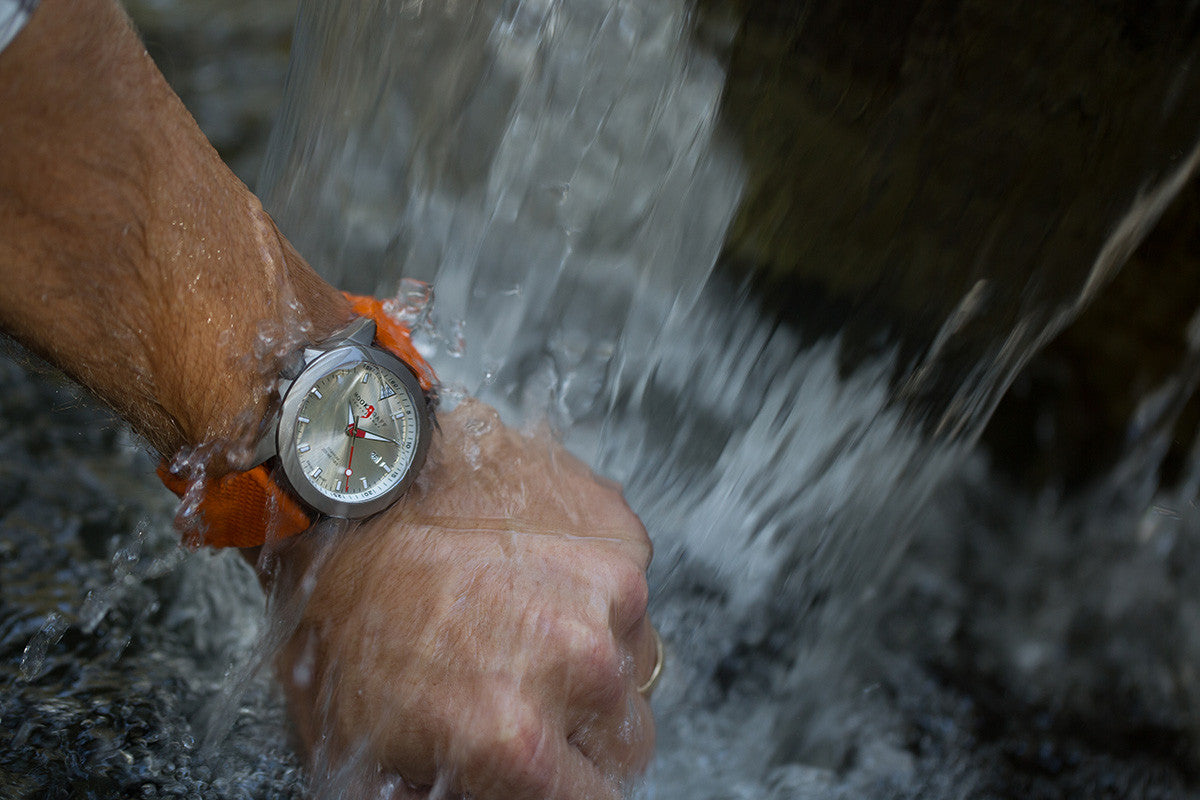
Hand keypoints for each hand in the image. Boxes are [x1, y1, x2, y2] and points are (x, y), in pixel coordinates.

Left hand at [268, 400, 657, 798]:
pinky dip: (592, 587)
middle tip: (522, 691)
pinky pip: (627, 588)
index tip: (545, 777)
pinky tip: (528, 569)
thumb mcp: (357, 749)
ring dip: (594, 652)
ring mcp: (607, 587)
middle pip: (629, 738)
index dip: (566, 793)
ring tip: (517, 620)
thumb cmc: (341, 605)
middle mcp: (579, 663)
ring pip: (634, 658)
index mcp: (516, 737)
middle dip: (584, 730)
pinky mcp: (617, 531)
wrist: (350, 485)